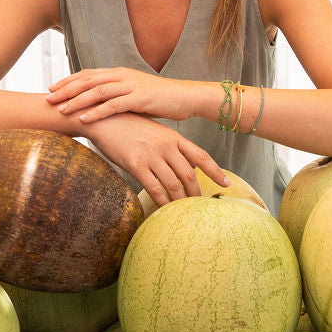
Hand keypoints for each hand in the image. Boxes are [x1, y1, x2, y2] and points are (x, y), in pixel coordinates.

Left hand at [47, 67, 190, 123]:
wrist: (186, 97)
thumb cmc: (160, 99)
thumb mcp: (134, 95)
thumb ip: (116, 98)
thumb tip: (98, 108)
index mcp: (119, 73)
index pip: (88, 74)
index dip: (68, 81)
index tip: (50, 89)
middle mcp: (122, 76)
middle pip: (87, 80)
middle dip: (66, 89)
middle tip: (47, 98)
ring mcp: (131, 85)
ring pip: (97, 91)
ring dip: (76, 101)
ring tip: (60, 109)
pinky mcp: (139, 98)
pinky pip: (113, 105)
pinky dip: (96, 112)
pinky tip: (83, 119)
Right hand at [88, 113, 228, 208]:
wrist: (104, 119)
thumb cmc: (129, 127)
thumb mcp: (155, 132)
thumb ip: (171, 147)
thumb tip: (186, 166)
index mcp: (174, 138)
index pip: (201, 156)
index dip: (216, 171)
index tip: (227, 184)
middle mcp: (166, 146)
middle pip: (189, 174)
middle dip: (195, 193)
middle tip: (198, 206)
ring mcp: (152, 155)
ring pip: (173, 184)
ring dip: (179, 201)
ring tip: (182, 212)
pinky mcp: (136, 164)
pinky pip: (154, 188)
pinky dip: (161, 202)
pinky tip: (163, 209)